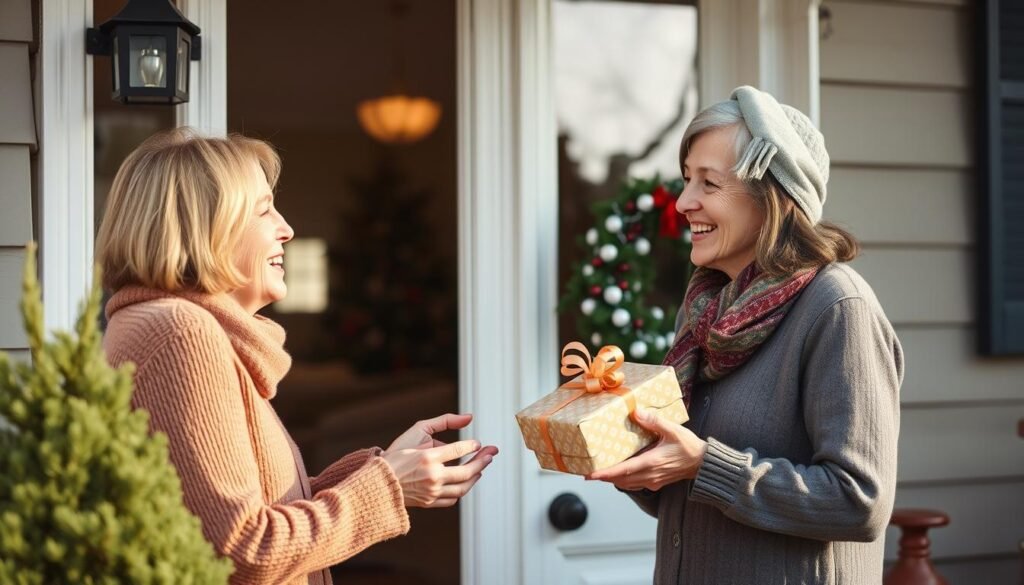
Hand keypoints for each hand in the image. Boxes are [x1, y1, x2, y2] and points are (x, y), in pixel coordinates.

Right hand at [382, 413, 498, 507]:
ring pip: (463, 487)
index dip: (472, 446)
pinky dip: (462, 489)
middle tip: (491, 453)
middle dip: (483, 461)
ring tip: (481, 467)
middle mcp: (432, 476)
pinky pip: (453, 498)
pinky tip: (465, 480)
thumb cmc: (396, 454)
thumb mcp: (417, 431)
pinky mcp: (430, 502)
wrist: (378, 482)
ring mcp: (431, 492)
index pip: (458, 450)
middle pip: (466, 471)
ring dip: (476, 476)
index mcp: (427, 457)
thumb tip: (469, 417)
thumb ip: (444, 421)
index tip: (478, 443)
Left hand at [586, 408, 706, 491]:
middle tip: (588, 472)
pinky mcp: (656, 482)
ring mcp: (653, 481)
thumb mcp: (673, 430)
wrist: (703, 464)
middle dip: (604, 477)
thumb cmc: (689, 447)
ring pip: (627, 484)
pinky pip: (635, 484)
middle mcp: (649, 475)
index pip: (622, 471)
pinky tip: (620, 473)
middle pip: (620, 480)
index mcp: (651, 463)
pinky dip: (624, 480)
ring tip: (600, 472)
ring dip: (613, 479)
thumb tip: (636, 412)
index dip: (605, 474)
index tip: (590, 475)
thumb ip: (654, 421)